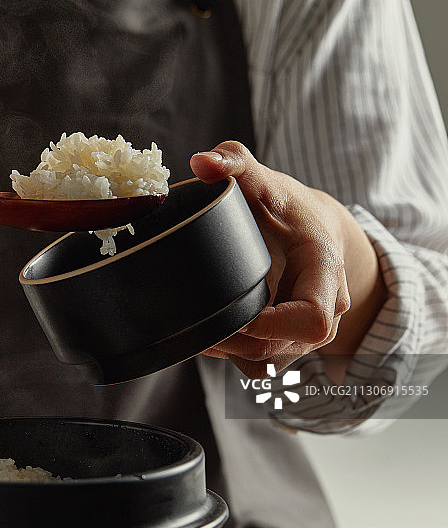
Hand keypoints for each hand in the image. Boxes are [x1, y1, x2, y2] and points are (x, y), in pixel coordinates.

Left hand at [190, 141, 385, 380]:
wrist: (311, 228)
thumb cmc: (286, 206)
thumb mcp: (264, 179)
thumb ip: (234, 162)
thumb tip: (202, 162)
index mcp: (324, 270)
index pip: (312, 320)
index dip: (270, 326)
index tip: (234, 313)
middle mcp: (326, 307)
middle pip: (285, 348)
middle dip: (239, 344)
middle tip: (200, 326)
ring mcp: (311, 331)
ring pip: (272, 362)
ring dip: (233, 354)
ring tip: (200, 331)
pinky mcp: (292, 342)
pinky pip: (265, 365)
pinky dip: (237, 357)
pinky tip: (215, 335)